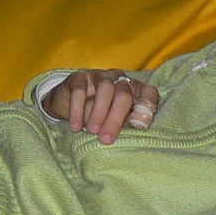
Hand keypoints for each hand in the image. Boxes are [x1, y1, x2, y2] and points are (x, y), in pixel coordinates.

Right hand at [44, 70, 158, 145]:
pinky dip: (77, 111)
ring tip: (92, 131)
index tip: (140, 126)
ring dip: (99, 113)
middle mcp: (119, 79)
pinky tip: (76, 126)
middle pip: (124, 95)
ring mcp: (99, 75)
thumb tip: (137, 127)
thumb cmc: (97, 116)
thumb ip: (127, 123)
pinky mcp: (79, 77)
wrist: (67, 105)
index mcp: (134, 89)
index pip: (149, 92)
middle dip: (116, 119)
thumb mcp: (114, 121)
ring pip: (104, 90)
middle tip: (106, 139)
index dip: (147, 106)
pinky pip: (80, 91)